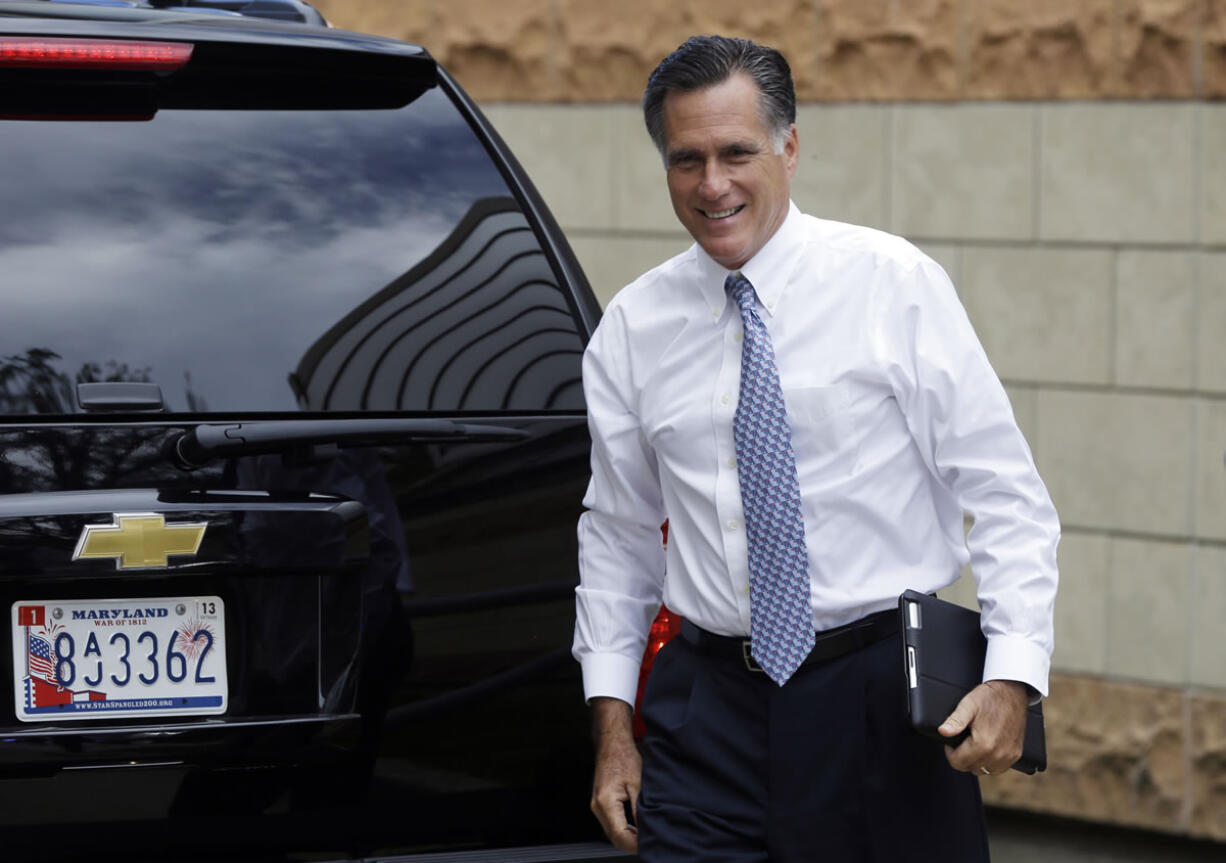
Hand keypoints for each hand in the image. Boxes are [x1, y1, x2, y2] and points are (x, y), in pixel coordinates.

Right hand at [589, 697, 640, 851]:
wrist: (612, 744)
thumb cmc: (624, 758)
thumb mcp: (638, 785)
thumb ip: (640, 810)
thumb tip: (647, 830)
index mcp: (606, 802)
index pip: (620, 835)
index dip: (635, 844)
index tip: (650, 844)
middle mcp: (597, 806)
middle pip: (614, 837)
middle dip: (632, 843)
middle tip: (651, 841)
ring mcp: (596, 805)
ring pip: (612, 832)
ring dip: (628, 836)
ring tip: (646, 834)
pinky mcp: (600, 803)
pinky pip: (611, 823)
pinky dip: (624, 828)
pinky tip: (636, 826)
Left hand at [938, 679, 1028, 775]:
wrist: (1012, 692)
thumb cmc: (989, 697)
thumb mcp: (968, 705)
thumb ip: (955, 721)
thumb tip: (943, 732)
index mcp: (984, 744)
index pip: (958, 763)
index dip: (950, 752)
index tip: (952, 741)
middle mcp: (998, 754)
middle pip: (970, 768)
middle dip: (962, 756)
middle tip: (963, 739)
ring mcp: (1009, 756)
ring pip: (984, 770)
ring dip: (976, 761)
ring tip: (974, 743)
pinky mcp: (1016, 755)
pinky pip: (998, 768)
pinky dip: (990, 762)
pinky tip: (987, 748)